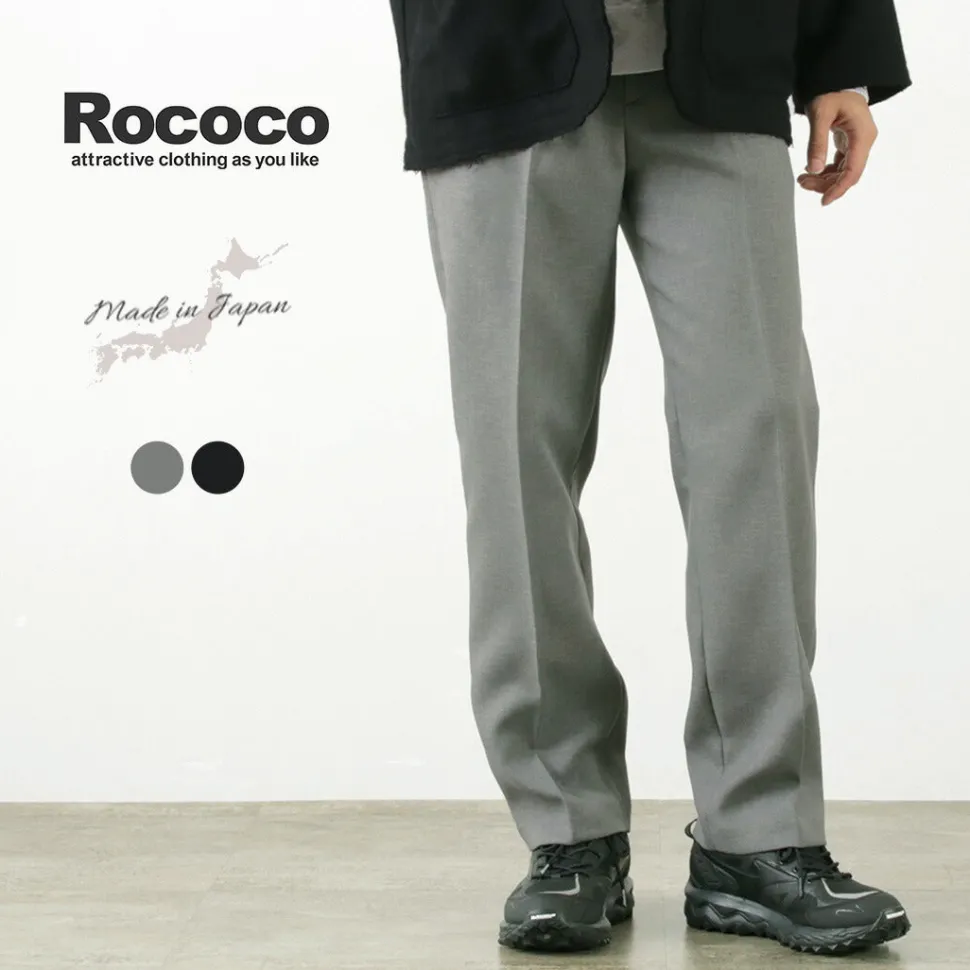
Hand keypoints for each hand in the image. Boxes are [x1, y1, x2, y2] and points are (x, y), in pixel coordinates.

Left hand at [797, 90, 877, 206]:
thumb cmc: (830, 91)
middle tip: (802, 182)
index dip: (838, 189)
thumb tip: (813, 170)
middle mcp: (864, 141)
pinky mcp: (849, 142)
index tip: (823, 201)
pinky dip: (826, 171)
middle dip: (826, 184)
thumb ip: (816, 142)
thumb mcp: (820, 114)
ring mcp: (858, 142)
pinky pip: (840, 164)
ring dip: (824, 179)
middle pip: (848, 174)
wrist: (837, 77)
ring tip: (802, 178)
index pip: (853, 171)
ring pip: (843, 171)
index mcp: (862, 135)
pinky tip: (810, 171)